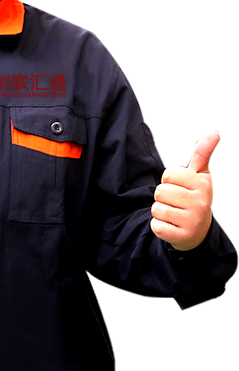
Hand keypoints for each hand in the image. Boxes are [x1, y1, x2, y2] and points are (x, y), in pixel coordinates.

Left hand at [150, 130, 219, 250]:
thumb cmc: (194, 197)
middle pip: (160, 191)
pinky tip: (172, 227)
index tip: (179, 187)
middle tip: (175, 203)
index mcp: (203, 184)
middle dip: (162, 197)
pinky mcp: (182, 237)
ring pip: (156, 208)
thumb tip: (214, 132)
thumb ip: (202, 154)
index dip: (168, 181)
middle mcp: (201, 203)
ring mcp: (193, 221)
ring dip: (160, 212)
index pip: (168, 174)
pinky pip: (156, 226)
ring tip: (174, 214)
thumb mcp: (200, 176)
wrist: (199, 232)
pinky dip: (159, 227)